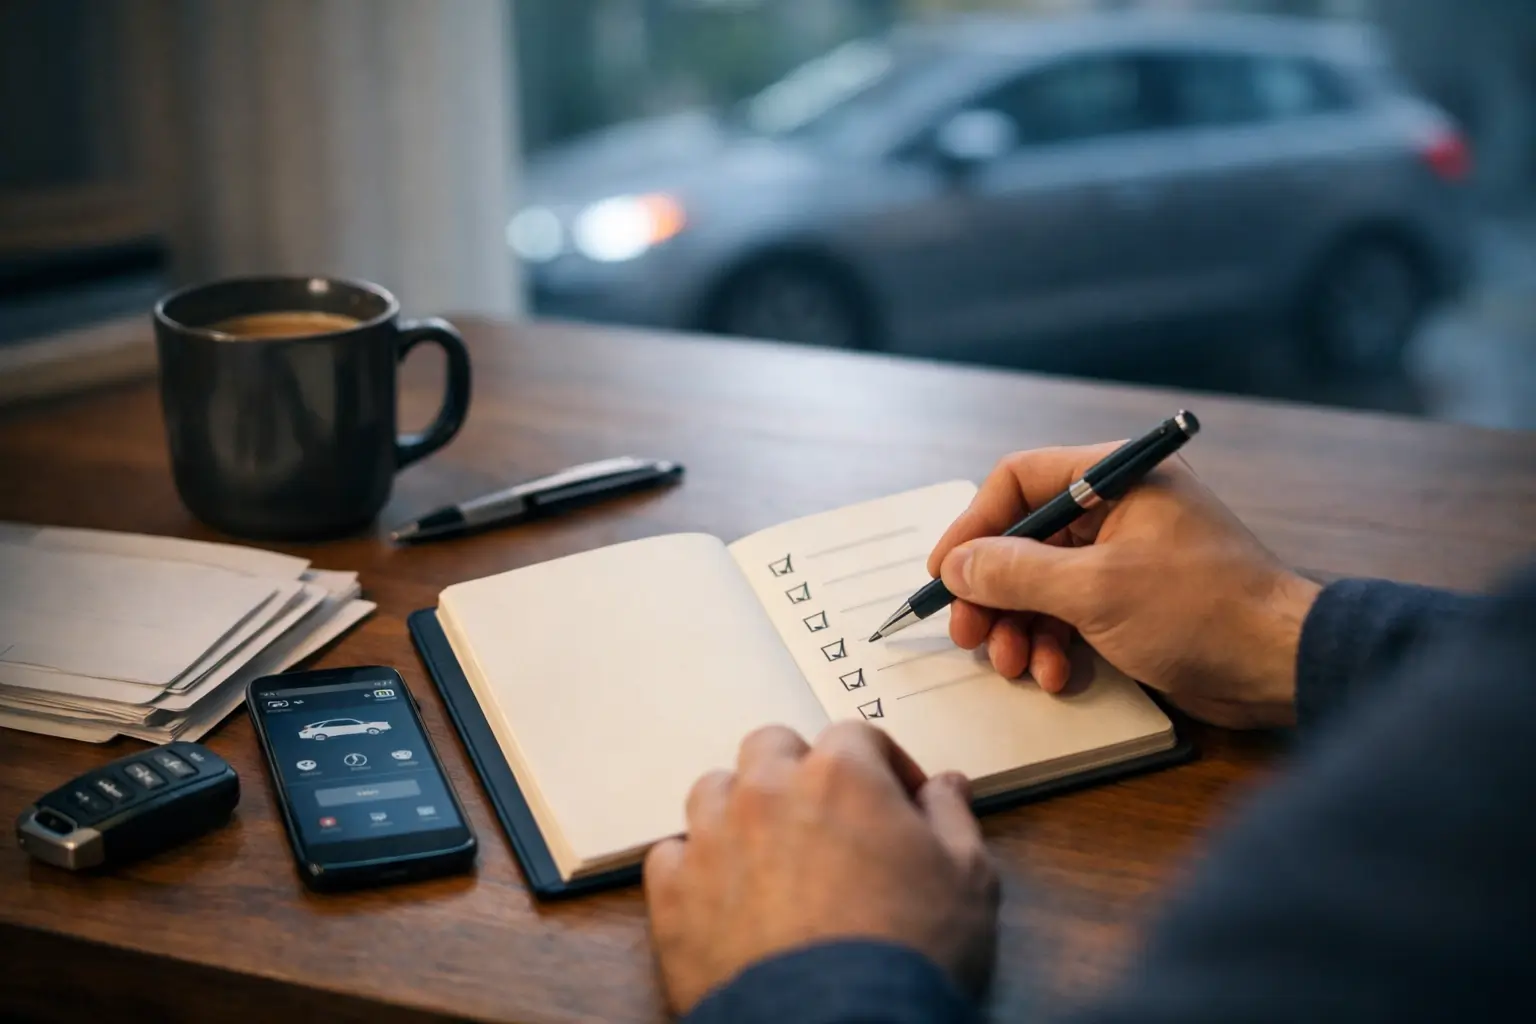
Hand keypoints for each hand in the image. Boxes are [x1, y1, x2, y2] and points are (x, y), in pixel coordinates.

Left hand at [644, 723, 998, 1014]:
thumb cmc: (910, 950)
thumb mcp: (967, 879)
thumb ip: (951, 818)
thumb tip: (946, 785)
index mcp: (839, 774)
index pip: (856, 735)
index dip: (883, 765)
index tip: (900, 800)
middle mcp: (767, 790)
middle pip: (772, 747)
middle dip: (800, 770)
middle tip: (827, 816)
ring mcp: (712, 839)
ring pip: (714, 790)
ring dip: (740, 808)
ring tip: (769, 849)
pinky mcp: (675, 894)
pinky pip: (671, 856)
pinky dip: (695, 866)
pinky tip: (723, 894)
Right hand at [928, 444, 1319, 728]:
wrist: (1281, 666)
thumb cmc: (1202, 610)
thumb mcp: (1095, 590)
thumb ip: (1016, 574)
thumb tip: (957, 567)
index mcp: (1117, 478)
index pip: (1019, 481)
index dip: (973, 526)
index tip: (945, 573)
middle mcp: (1119, 508)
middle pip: (1024, 538)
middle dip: (993, 591)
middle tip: (969, 634)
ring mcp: (1126, 556)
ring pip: (1042, 582)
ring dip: (1019, 627)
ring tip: (1013, 665)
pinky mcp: (1134, 601)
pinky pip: (1071, 613)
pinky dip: (1054, 643)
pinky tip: (1055, 675)